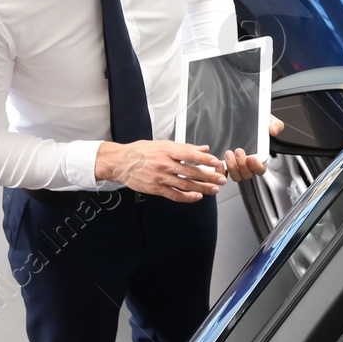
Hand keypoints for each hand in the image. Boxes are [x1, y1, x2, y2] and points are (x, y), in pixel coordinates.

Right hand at [95, 140, 224, 200]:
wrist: (120, 162)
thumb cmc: (142, 151)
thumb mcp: (163, 144)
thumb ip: (185, 148)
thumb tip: (204, 149)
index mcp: (167, 150)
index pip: (190, 155)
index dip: (205, 159)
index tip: (216, 163)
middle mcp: (165, 164)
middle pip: (191, 172)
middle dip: (209, 176)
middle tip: (222, 179)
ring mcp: (160, 177)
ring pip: (185, 185)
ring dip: (202, 188)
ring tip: (214, 190)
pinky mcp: (156, 188)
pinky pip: (174, 195)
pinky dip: (187, 197)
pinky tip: (197, 197)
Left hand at [221, 117, 286, 182]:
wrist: (244, 119)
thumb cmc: (259, 125)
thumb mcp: (269, 122)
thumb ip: (275, 125)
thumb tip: (273, 131)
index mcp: (260, 159)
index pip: (261, 169)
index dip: (256, 166)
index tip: (251, 158)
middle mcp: (249, 166)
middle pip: (247, 174)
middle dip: (242, 165)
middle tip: (239, 151)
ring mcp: (237, 166)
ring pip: (236, 176)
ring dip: (232, 167)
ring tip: (228, 153)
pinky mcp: (227, 164)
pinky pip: (224, 173)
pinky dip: (221, 170)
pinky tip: (220, 161)